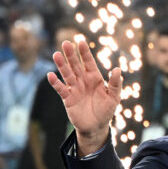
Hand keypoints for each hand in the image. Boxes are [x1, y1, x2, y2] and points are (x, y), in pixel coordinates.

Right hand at [48, 39, 122, 154]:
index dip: (85, 53)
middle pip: (75, 65)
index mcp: (94, 78)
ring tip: (56, 55)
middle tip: (65, 43)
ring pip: (67, 74)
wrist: (96, 126)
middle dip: (71, 55)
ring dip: (61, 65)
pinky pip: (61, 89)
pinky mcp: (68, 98)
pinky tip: (50, 75)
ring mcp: (74, 88)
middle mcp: (83, 80)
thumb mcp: (114, 97)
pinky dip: (55, 83)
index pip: (89, 62)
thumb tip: (117, 69)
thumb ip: (115, 84)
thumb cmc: (106, 110)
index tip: (81, 42)